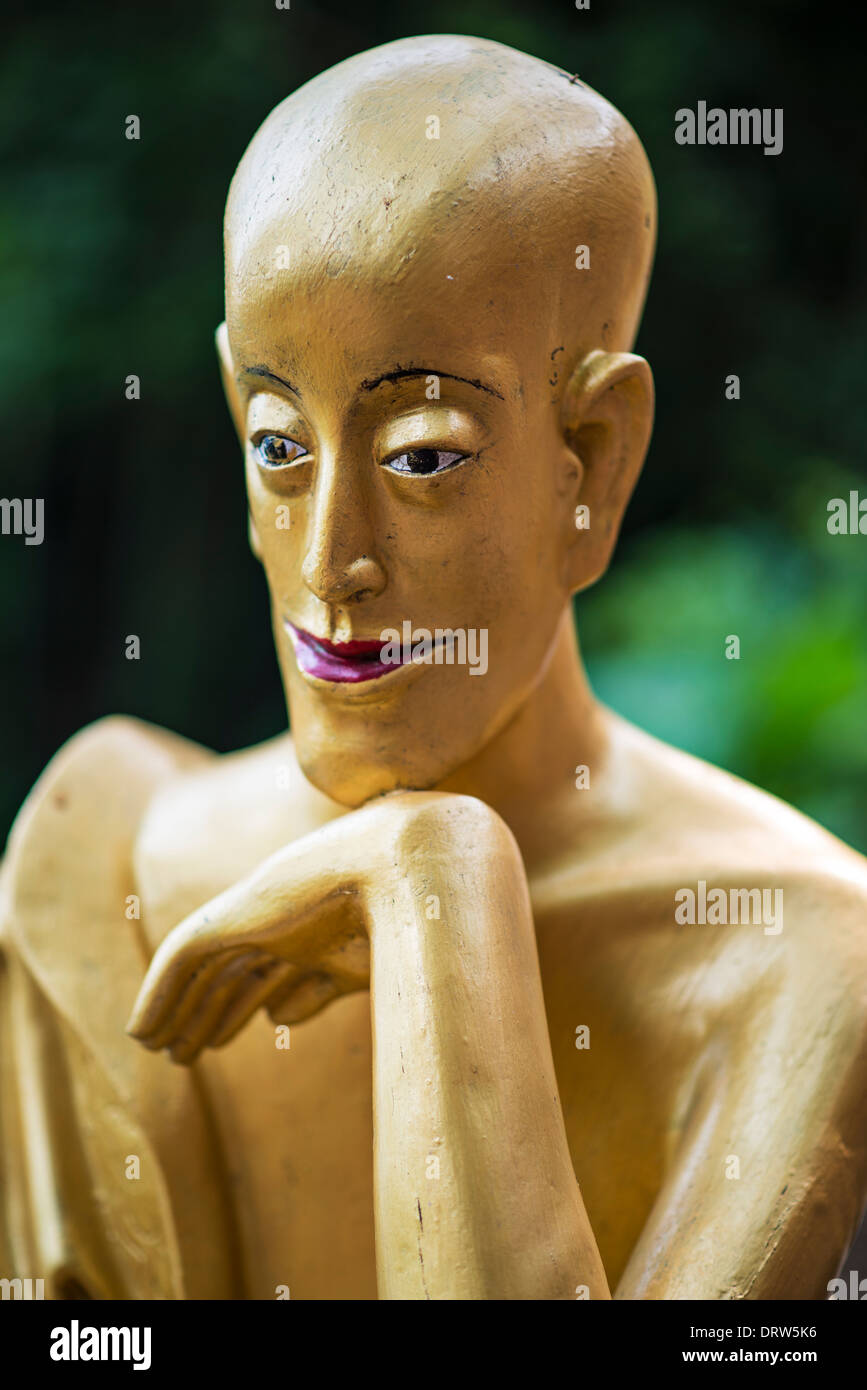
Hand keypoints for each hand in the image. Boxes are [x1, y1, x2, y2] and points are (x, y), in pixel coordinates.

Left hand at [126, 790, 457, 1063]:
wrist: (406, 867)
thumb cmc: (411, 921)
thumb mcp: (359, 971)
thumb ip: (316, 991)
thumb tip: (274, 1018)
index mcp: (319, 937)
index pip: (271, 978)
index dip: (243, 1012)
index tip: (216, 1043)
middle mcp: (284, 925)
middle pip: (233, 976)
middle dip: (205, 1015)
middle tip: (179, 1055)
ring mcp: (259, 917)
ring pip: (203, 973)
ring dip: (179, 1013)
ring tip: (160, 1050)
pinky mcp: (233, 915)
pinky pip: (181, 958)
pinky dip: (158, 993)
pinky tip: (140, 1029)